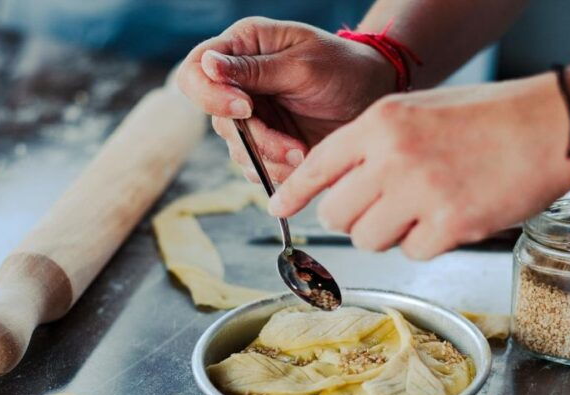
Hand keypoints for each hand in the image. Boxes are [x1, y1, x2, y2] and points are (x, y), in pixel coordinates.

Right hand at [176, 17, 394, 182]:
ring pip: (237, 150)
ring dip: (270, 158)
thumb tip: (207, 65)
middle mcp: (239, 83)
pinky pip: (256, 168)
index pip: (195, 72)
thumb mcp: (303, 65)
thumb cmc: (344, 68)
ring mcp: (252, 117)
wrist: (375, 97)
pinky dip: (277, 171)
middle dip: (256, 139)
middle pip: (217, 120)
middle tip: (293, 146)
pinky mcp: (266, 144)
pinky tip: (301, 160)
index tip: (246, 109)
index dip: (211, 95)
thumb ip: (255, 69)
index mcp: (242, 48)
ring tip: (304, 153)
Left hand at [268, 74, 569, 259]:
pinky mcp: (449, 226)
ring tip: (424, 210)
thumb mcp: (419, 111)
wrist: (553, 125)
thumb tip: (342, 185)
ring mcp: (419, 193)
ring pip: (367, 240)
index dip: (293, 191)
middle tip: (379, 211)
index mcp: (380, 123)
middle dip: (352, 219)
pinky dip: (428, 243)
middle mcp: (391, 157)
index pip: (317, 165)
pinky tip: (453, 216)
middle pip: (336, 215)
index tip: (276, 208)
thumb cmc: (489, 117)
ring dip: (389, 234)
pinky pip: (412, 253)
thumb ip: (375, 144)